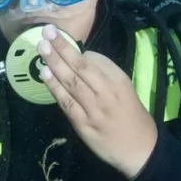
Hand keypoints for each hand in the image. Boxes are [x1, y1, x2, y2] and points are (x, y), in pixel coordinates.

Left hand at [37, 25, 157, 180]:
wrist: (139, 148)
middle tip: (46, 32)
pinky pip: (66, 103)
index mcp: (118, 81)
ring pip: (71, 82)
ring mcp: (93, 109)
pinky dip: (54, 87)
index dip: (73, 49)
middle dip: (62, 48)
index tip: (58, 37)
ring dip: (54, 63)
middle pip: (81, 67)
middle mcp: (106, 92)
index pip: (94, 59)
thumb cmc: (130, 114)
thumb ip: (105, 73)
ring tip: (41, 47)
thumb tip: (82, 57)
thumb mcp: (125, 88)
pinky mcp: (83, 125)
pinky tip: (44, 74)